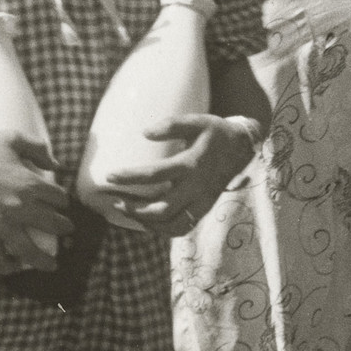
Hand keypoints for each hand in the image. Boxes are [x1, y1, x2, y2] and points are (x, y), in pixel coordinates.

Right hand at [0, 132, 71, 273]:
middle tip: (65, 229)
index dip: (62, 200)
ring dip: (45, 261)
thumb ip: (38, 148)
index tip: (59, 202)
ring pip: (31, 251)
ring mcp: (2, 224)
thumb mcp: (12, 137)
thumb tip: (56, 164)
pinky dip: (8, 267)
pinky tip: (14, 267)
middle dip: (64, 228)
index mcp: (30, 184)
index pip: (60, 198)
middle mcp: (21, 207)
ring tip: (51, 265)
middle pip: (54, 225)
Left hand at [96, 114, 262, 235]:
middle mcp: (197, 187)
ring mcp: (202, 203)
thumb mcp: (196, 121)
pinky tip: (145, 220)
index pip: (155, 174)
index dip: (130, 177)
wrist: (241, 148)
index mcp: (192, 164)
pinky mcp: (203, 210)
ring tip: (127, 211)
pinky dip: (162, 230)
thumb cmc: (213, 133)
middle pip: (161, 209)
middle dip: (134, 208)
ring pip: (172, 225)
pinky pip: (182, 228)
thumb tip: (144, 132)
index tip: (109, 176)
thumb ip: (172, 124)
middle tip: (114, 201)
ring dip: (146, 223)